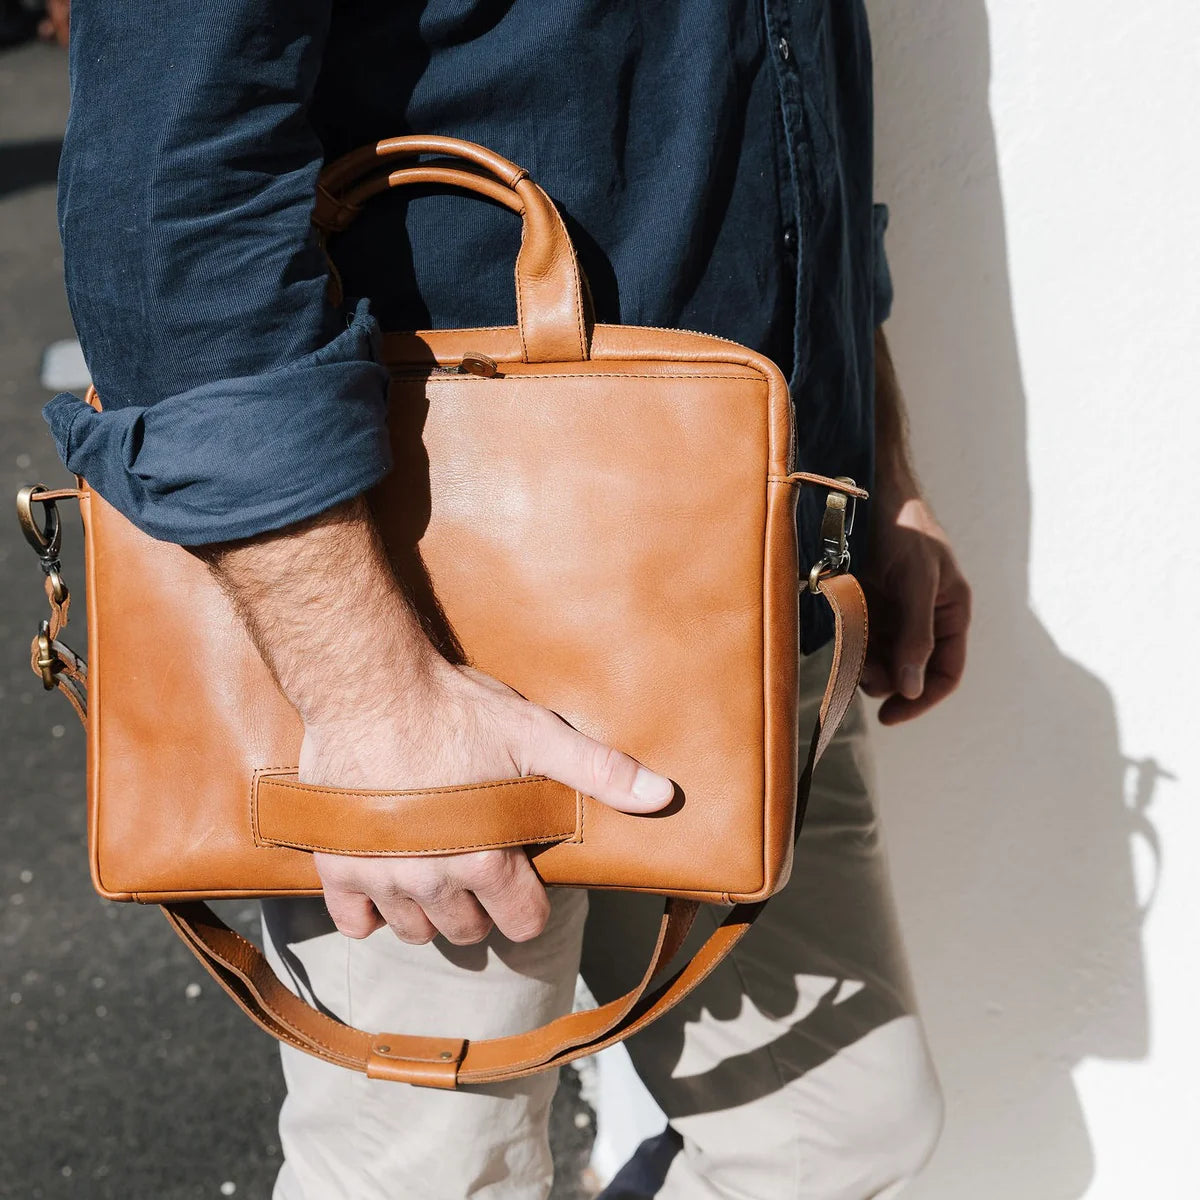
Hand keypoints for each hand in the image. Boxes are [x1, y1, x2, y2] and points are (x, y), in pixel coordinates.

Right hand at [198, 497, 672, 951]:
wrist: (370, 685)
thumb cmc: (456, 710)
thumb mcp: (536, 735)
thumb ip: (599, 771)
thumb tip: (664, 796)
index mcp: (487, 860)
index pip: (523, 922)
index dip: (531, 904)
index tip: (525, 882)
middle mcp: (434, 882)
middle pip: (467, 932)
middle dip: (482, 909)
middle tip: (483, 872)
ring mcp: (382, 878)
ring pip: (415, 930)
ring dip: (431, 912)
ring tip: (439, 875)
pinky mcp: (339, 864)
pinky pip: (354, 920)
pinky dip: (369, 912)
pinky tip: (383, 885)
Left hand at [860, 486, 970, 724]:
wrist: (869, 491)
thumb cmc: (904, 530)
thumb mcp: (917, 581)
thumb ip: (916, 634)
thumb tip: (913, 688)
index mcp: (950, 614)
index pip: (945, 673)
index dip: (922, 699)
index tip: (891, 716)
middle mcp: (923, 620)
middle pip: (908, 673)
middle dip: (886, 681)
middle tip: (861, 677)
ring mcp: (893, 614)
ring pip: (880, 661)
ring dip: (865, 668)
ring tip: (849, 658)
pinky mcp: (865, 606)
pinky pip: (858, 641)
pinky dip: (849, 647)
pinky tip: (840, 639)